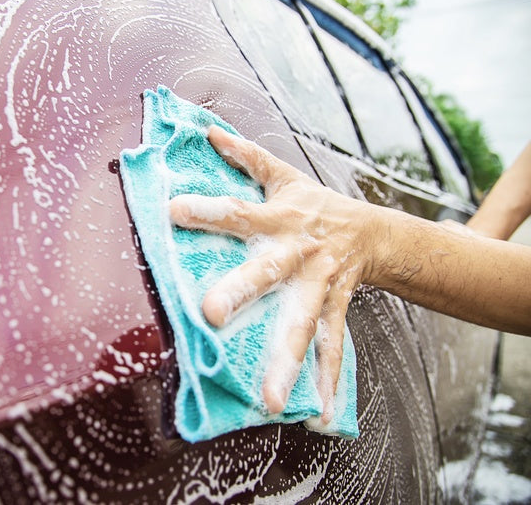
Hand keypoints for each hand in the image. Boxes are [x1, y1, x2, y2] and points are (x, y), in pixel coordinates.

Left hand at [169, 126, 378, 421]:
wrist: (374, 231)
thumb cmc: (315, 204)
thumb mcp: (284, 174)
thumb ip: (246, 155)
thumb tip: (207, 130)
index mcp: (280, 217)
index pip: (239, 211)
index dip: (208, 209)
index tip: (172, 210)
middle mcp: (298, 254)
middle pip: (268, 272)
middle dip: (242, 291)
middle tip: (211, 314)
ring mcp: (319, 286)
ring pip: (303, 324)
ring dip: (287, 362)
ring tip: (270, 400)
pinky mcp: (335, 310)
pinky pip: (332, 348)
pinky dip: (328, 384)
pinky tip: (320, 416)